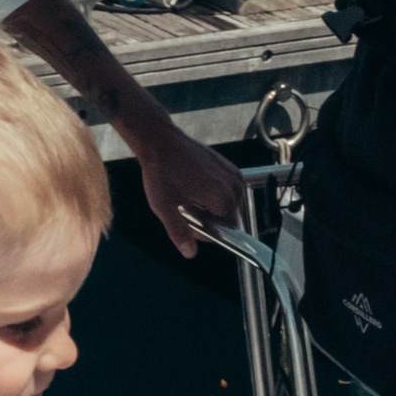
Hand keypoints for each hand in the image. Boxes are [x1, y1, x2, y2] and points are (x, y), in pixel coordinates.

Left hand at [131, 113, 241, 256]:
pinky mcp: (229, 166)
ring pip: (227, 204)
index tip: (185, 217)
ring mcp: (234, 174)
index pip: (223, 229)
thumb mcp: (165, 207)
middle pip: (227, 217)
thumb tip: (190, 254)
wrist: (161, 141)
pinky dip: (214, 192)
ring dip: (210, 205)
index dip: (202, 228)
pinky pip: (227, 190)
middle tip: (184, 205)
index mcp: (222, 197)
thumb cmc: (161, 173)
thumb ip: (179, 232)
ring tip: (188, 193)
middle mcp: (234, 185)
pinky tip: (195, 185)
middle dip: (207, 217)